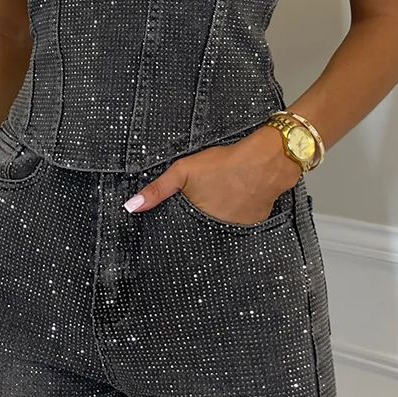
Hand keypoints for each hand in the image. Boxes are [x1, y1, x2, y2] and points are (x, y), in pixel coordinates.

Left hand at [124, 125, 302, 223]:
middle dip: (198, 222)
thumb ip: (158, 189)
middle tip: (204, 202)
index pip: (181, 235)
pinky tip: (237, 200)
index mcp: (197, 220)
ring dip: (218, 218)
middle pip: (200, 232)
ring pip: (220, 228)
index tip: (175, 226)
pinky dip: (236, 215)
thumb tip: (132, 207)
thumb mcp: (184, 170)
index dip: (177, 230)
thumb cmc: (225, 163)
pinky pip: (239, 225)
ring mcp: (236, 229)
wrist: (266, 161)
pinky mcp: (253, 224)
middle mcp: (216, 230)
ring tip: (222, 198)